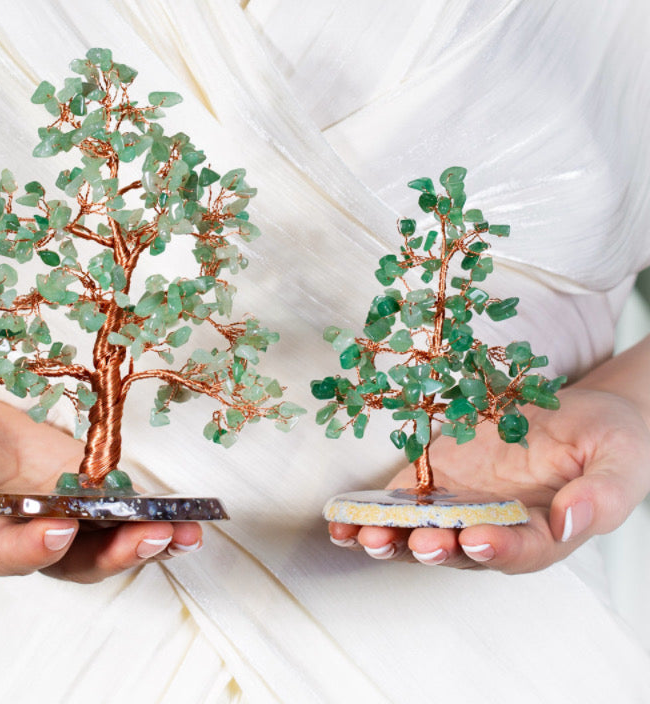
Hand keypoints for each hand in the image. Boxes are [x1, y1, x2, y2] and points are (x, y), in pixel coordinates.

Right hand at [0, 384, 202, 582]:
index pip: (14, 554)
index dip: (38, 546)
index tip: (61, 526)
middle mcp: (25, 531)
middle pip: (77, 556)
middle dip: (119, 550)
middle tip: (156, 535)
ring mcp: (54, 504)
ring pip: (105, 533)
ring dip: (147, 533)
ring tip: (186, 527)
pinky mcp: (74, 475)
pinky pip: (113, 495)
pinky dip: (144, 500)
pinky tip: (176, 501)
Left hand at [328, 383, 649, 572]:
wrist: (578, 413)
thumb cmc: (609, 441)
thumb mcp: (619, 461)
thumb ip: (603, 495)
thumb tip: (571, 522)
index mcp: (544, 532)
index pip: (520, 550)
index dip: (498, 549)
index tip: (478, 539)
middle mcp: (497, 525)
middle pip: (461, 549)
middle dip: (433, 548)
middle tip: (413, 541)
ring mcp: (463, 503)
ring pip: (422, 532)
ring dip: (391, 537)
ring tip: (361, 536)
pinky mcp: (438, 478)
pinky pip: (402, 500)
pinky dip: (372, 510)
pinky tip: (343, 517)